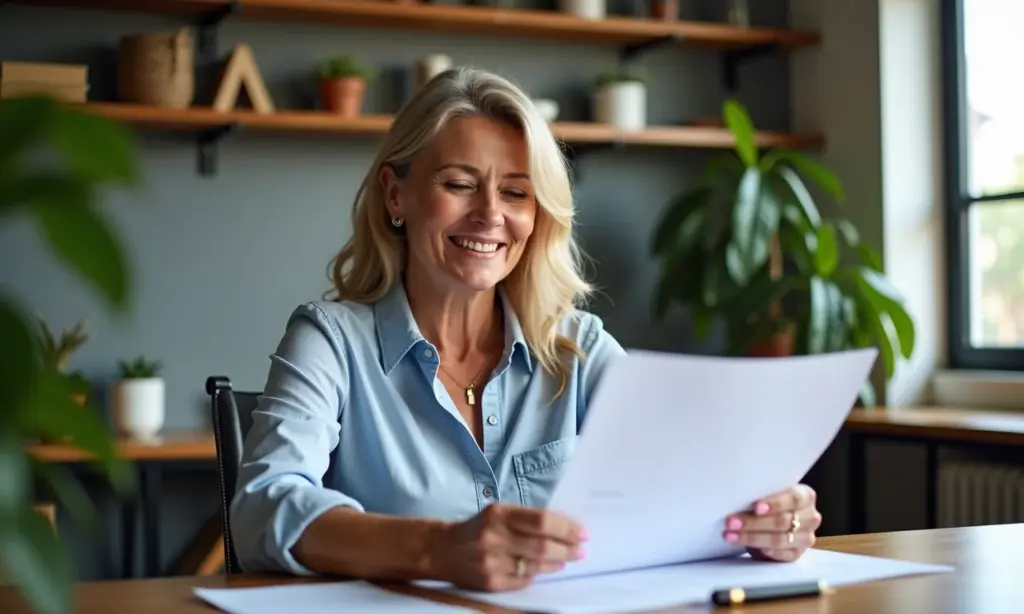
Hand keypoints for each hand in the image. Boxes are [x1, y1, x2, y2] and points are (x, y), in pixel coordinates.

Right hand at [432, 503, 586, 590]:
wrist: (441, 550)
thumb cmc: (478, 528)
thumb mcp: (498, 513)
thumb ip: (526, 519)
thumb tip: (564, 529)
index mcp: (498, 514)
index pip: (541, 522)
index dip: (566, 529)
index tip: (582, 533)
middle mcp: (494, 538)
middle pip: (542, 547)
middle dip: (568, 549)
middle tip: (581, 550)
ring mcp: (492, 563)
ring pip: (536, 566)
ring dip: (557, 563)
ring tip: (568, 559)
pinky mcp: (491, 582)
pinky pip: (524, 580)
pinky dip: (539, 574)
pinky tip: (547, 569)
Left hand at [722, 484, 821, 561]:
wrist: (773, 519)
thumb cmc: (768, 503)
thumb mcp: (767, 495)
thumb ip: (761, 495)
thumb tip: (738, 497)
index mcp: (806, 496)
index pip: (793, 498)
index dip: (775, 503)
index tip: (755, 507)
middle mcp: (810, 517)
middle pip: (783, 521)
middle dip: (754, 522)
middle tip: (731, 522)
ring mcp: (806, 537)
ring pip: (779, 539)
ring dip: (752, 538)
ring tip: (730, 535)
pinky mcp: (797, 554)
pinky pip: (783, 555)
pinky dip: (767, 552)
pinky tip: (753, 549)